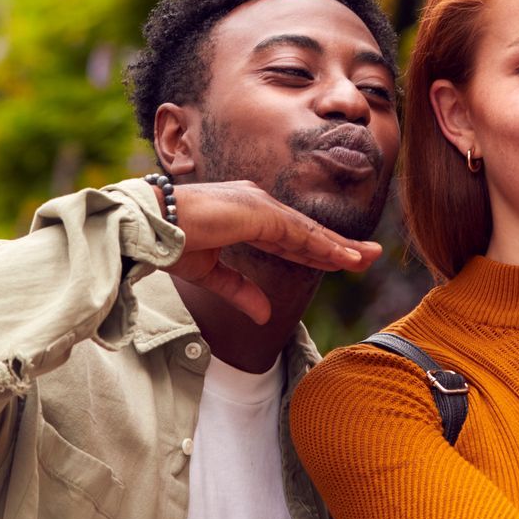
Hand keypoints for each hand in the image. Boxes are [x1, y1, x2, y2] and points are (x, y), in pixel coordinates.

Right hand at [160, 180, 382, 323]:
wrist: (148, 228)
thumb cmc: (170, 244)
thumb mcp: (211, 274)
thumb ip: (240, 291)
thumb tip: (265, 315)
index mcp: (245, 215)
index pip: (290, 237)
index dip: (318, 251)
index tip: (343, 262)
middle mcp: (256, 204)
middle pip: (306, 232)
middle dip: (339, 245)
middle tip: (370, 256)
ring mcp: (258, 205)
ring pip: (309, 231)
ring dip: (339, 246)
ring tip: (368, 259)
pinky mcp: (258, 212)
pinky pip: (299, 233)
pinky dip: (324, 246)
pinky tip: (344, 257)